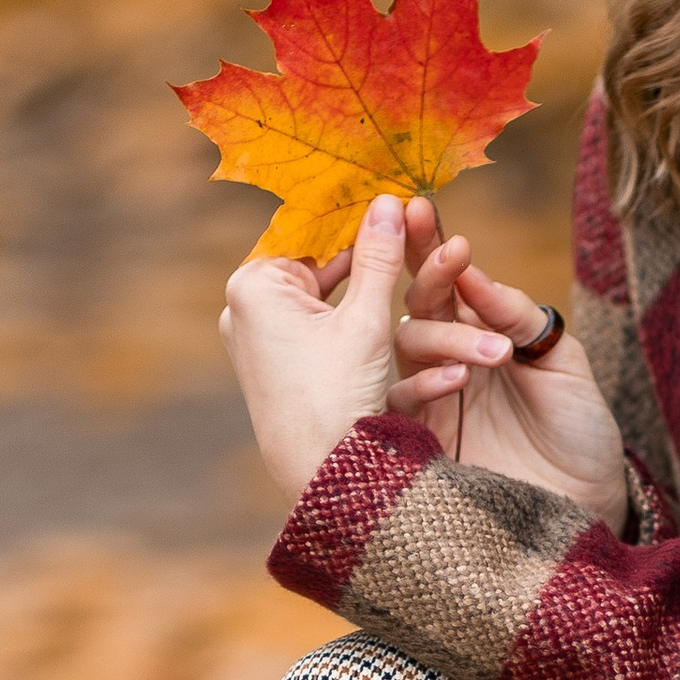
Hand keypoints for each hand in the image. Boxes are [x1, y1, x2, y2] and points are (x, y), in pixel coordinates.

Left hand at [219, 191, 409, 506]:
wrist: (324, 481)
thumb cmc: (337, 397)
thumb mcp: (368, 320)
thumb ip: (379, 257)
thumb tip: (389, 201)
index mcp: (254, 286)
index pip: (309, 231)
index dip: (356, 215)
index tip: (395, 198)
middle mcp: (247, 311)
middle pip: (321, 267)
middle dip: (374, 260)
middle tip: (421, 236)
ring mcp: (262, 343)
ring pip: (332, 306)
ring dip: (382, 302)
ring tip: (431, 280)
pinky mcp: (282, 372)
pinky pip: (328, 340)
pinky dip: (365, 337)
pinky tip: (410, 332)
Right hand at [387, 197, 629, 528]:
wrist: (586, 509)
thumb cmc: (580, 435)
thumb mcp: (563, 364)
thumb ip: (520, 317)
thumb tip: (472, 270)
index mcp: (482, 333)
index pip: (448, 280)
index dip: (431, 244)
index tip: (421, 207)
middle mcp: (449, 361)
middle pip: (417, 304)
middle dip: (425, 269)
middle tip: (442, 242)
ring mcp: (431, 400)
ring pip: (406, 347)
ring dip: (441, 332)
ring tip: (486, 343)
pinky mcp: (419, 443)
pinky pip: (399, 403)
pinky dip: (423, 384)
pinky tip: (457, 380)